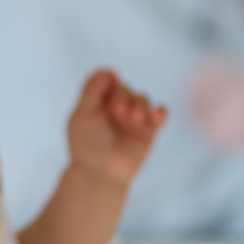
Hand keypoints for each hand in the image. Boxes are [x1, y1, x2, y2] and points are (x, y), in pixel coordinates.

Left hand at [67, 69, 165, 185]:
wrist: (100, 173)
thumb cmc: (86, 146)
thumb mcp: (82, 115)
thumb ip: (91, 91)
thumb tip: (109, 71)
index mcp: (98, 104)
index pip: (109, 81)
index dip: (110, 82)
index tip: (109, 89)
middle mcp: (116, 109)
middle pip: (126, 88)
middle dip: (123, 96)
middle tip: (118, 113)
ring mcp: (133, 119)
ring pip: (143, 98)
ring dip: (139, 104)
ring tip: (133, 119)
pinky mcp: (148, 131)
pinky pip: (161, 113)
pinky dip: (160, 111)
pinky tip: (154, 115)